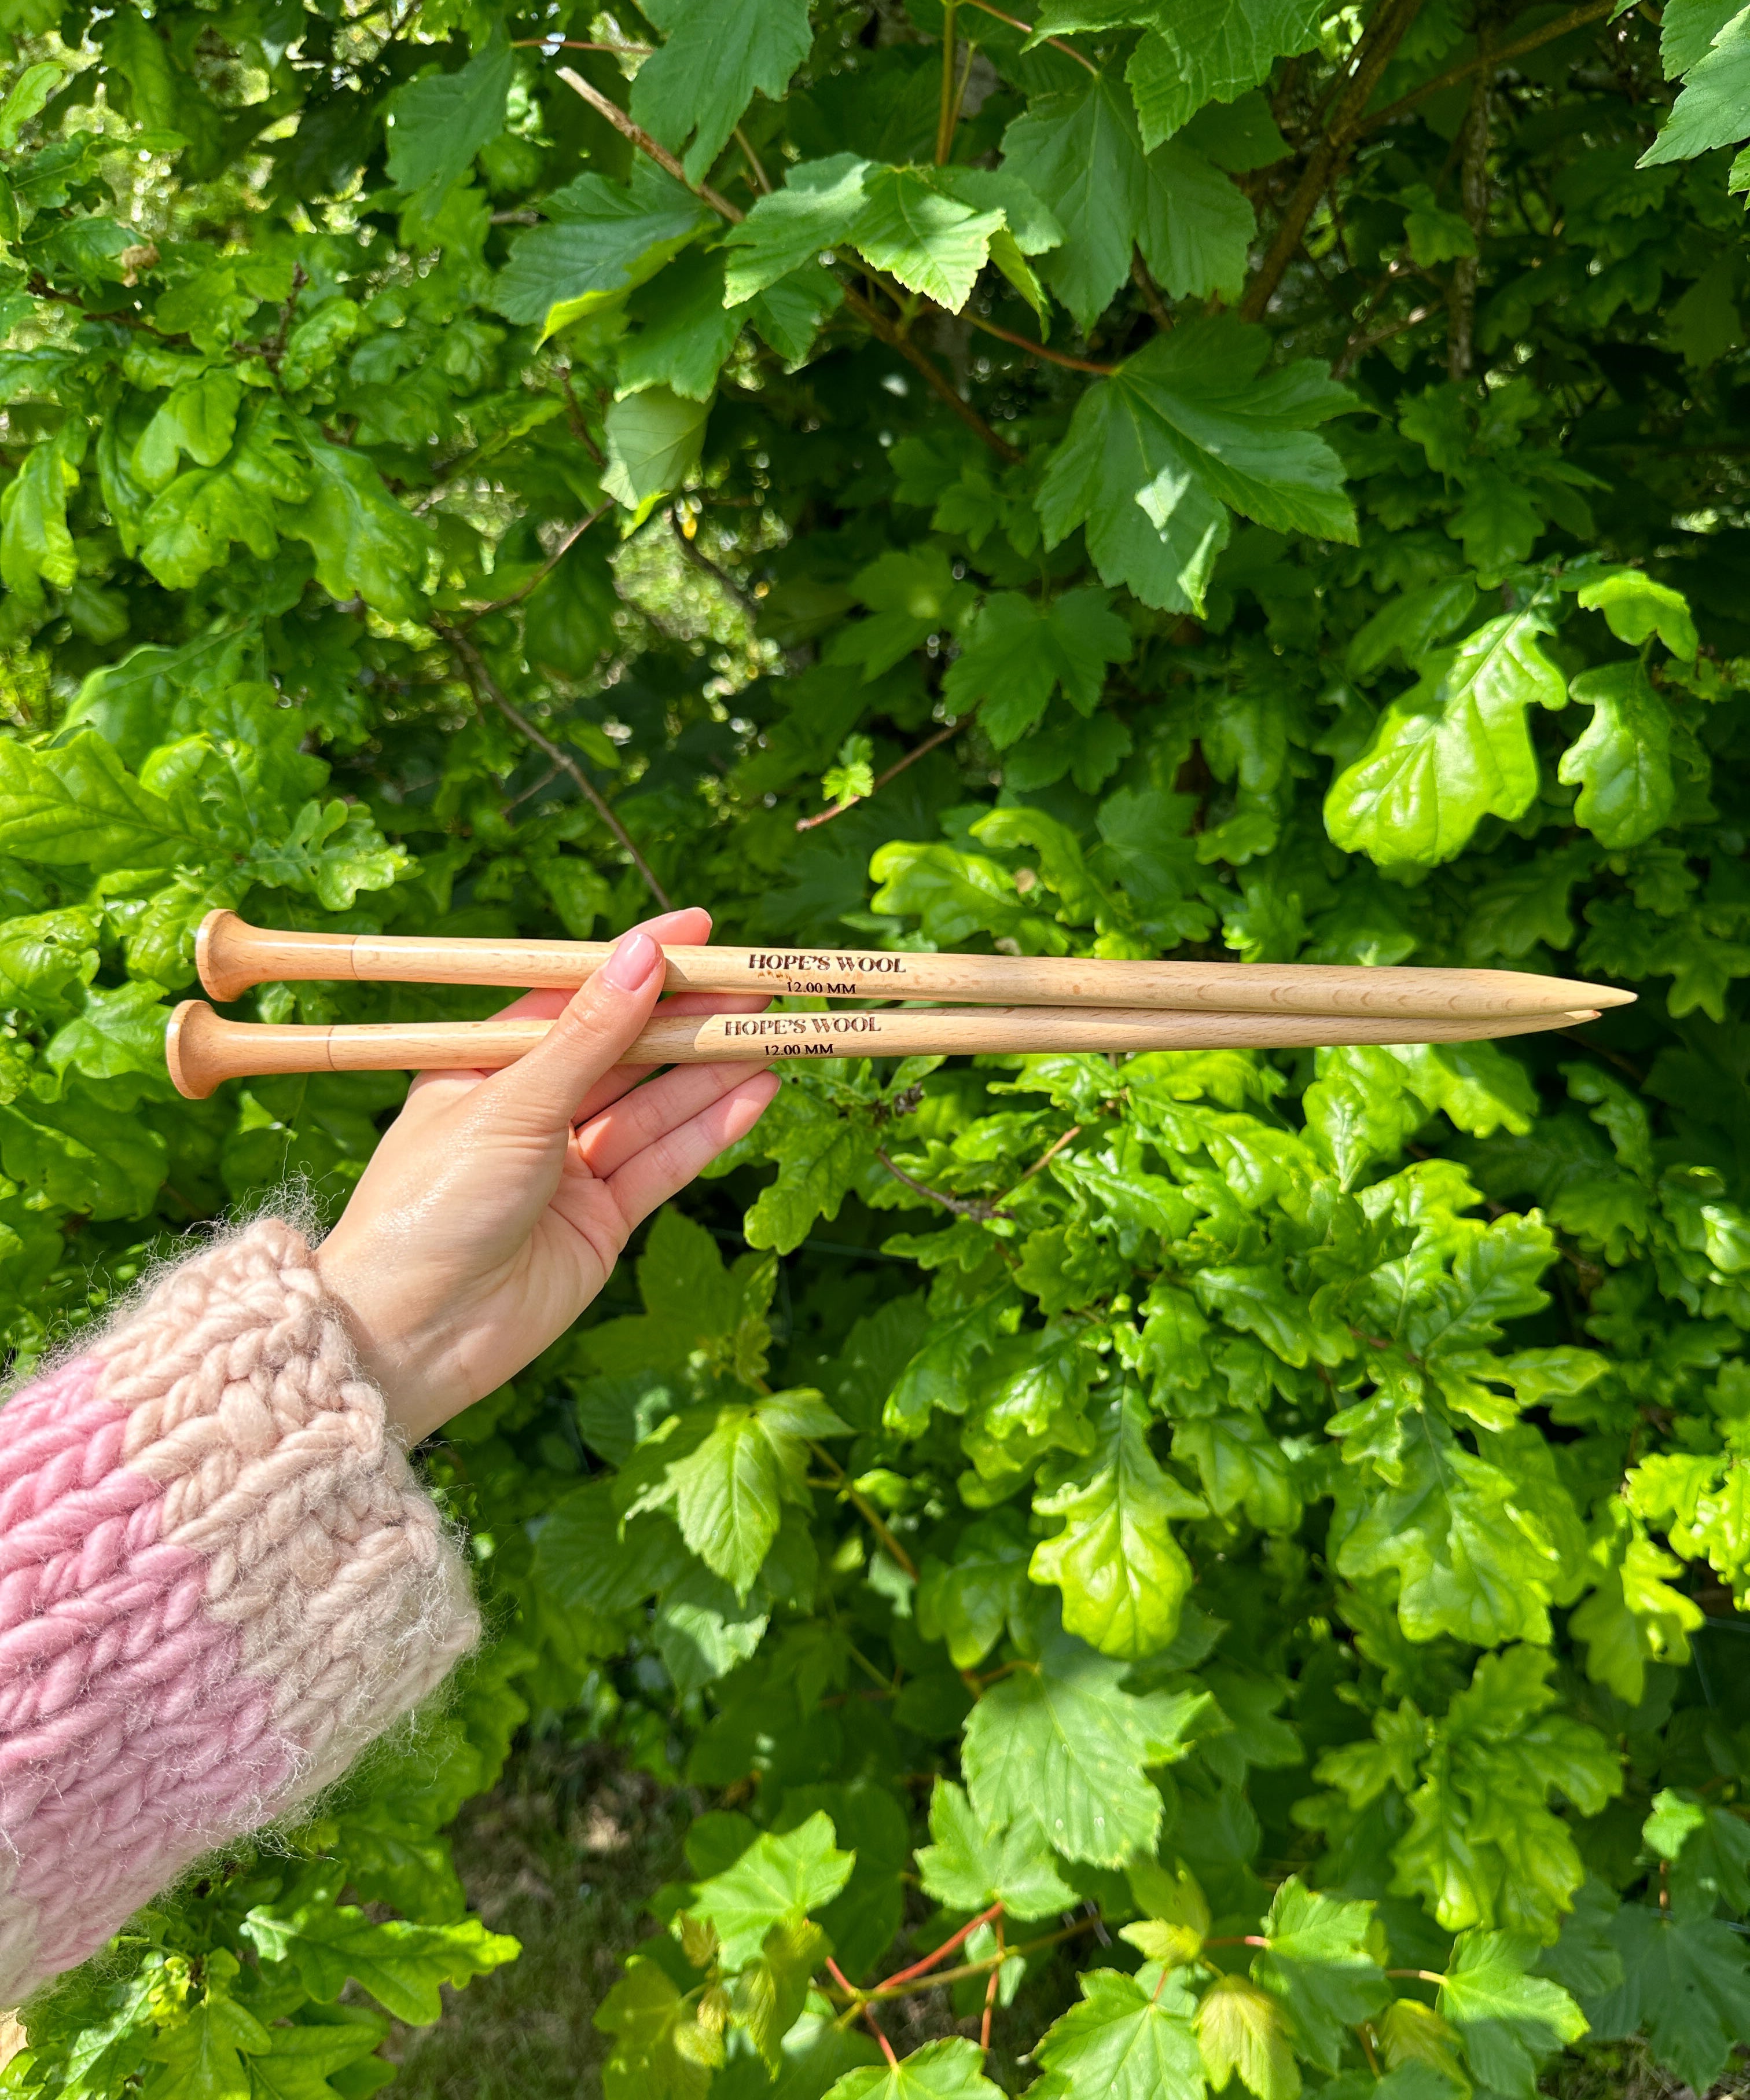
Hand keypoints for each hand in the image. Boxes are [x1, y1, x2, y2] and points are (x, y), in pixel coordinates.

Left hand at [315, 907, 778, 1442]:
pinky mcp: (602, 1222)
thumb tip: (642, 955)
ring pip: (653, 1106)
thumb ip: (587, 1034)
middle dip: (689, 1016)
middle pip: (624, 1051)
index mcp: (484, 1067)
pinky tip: (757, 1091)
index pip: (573, 996)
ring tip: (774, 1032)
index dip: (636, 962)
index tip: (699, 928)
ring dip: (712, 1069)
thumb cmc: (431, 1205)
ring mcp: (568, 1169)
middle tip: (758, 981)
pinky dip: (710, 1128)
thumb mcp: (510, 1103)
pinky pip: (664, 1162)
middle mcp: (528, 1112)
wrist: (412, 1336)